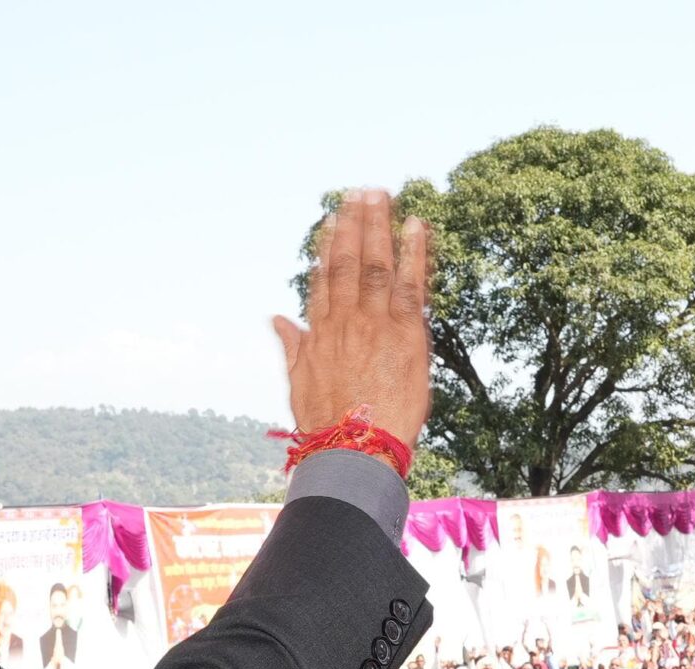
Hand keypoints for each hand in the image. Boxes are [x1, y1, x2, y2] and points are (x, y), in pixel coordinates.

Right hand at [272, 190, 430, 447]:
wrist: (353, 450)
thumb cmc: (328, 426)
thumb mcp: (300, 384)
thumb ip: (292, 345)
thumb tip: (277, 317)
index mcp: (320, 333)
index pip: (324, 280)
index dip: (328, 248)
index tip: (332, 221)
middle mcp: (345, 321)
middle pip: (349, 263)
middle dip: (355, 225)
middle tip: (360, 192)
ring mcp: (375, 324)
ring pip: (377, 264)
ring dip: (379, 226)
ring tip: (382, 195)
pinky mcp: (405, 334)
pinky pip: (411, 284)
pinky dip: (414, 253)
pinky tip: (417, 225)